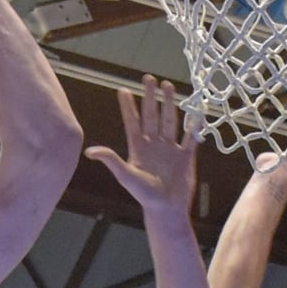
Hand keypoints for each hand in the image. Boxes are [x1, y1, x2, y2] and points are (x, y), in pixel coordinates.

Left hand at [86, 76, 196, 220]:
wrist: (166, 209)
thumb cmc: (144, 195)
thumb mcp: (125, 176)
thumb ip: (110, 160)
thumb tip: (90, 151)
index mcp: (138, 148)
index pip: (132, 121)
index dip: (128, 106)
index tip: (122, 89)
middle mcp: (154, 144)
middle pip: (152, 115)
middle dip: (150, 97)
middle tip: (149, 78)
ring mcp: (170, 149)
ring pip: (170, 120)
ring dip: (169, 104)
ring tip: (169, 86)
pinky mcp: (185, 156)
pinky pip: (190, 137)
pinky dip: (194, 126)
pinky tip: (197, 112)